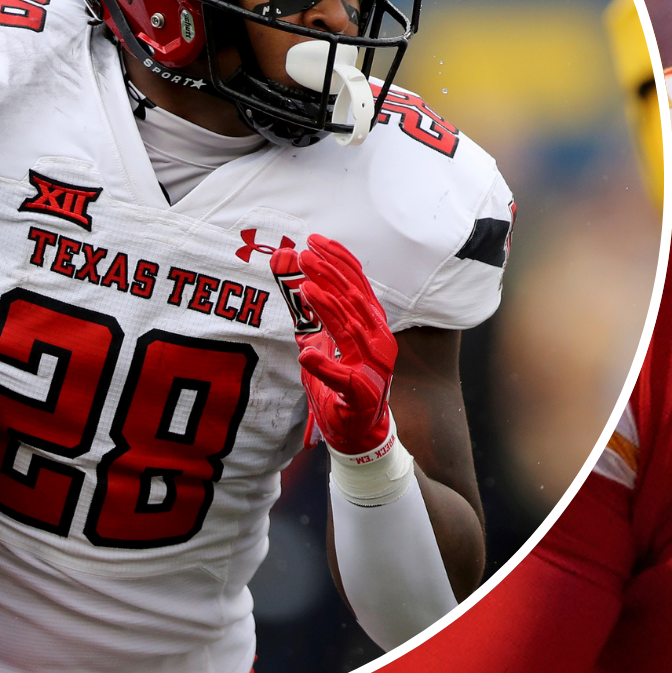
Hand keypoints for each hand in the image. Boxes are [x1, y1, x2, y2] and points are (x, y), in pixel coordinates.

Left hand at [273, 235, 396, 456]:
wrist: (357, 430)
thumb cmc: (343, 386)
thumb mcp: (324, 346)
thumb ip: (314, 320)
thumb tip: (294, 289)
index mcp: (370, 324)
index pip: (357, 283)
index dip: (337, 260)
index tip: (315, 242)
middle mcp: (377, 339)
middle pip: (355, 298)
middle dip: (330, 275)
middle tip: (305, 256)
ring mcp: (374, 365)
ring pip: (352, 329)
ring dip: (329, 308)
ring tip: (307, 288)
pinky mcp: (363, 392)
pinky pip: (343, 376)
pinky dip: (325, 365)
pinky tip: (306, 353)